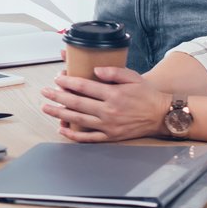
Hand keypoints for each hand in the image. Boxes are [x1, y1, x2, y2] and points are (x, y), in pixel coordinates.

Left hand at [41, 65, 169, 141]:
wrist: (161, 115)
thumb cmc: (147, 95)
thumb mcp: (133, 77)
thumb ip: (113, 72)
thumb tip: (95, 70)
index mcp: (113, 94)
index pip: (84, 87)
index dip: (68, 83)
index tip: (57, 79)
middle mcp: (109, 110)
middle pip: (77, 103)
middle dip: (58, 96)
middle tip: (45, 92)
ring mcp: (108, 125)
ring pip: (78, 119)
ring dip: (60, 113)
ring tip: (46, 108)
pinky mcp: (110, 136)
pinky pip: (88, 138)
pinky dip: (73, 134)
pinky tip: (62, 128)